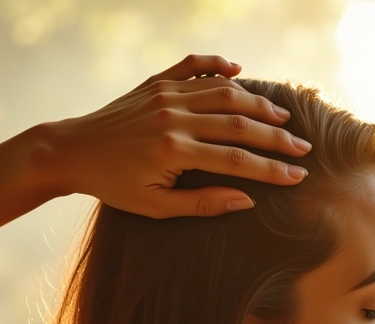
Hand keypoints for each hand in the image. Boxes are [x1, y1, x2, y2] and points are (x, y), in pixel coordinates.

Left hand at [46, 54, 311, 217]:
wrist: (72, 152)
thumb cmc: (114, 186)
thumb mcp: (155, 207)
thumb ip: (202, 204)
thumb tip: (246, 200)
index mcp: (174, 152)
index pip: (237, 160)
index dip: (272, 170)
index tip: (298, 175)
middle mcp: (174, 118)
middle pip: (239, 123)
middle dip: (276, 137)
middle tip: (302, 147)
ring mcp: (165, 95)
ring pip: (223, 92)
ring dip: (257, 102)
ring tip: (282, 115)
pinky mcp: (155, 83)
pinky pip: (193, 66)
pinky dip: (217, 65)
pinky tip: (238, 71)